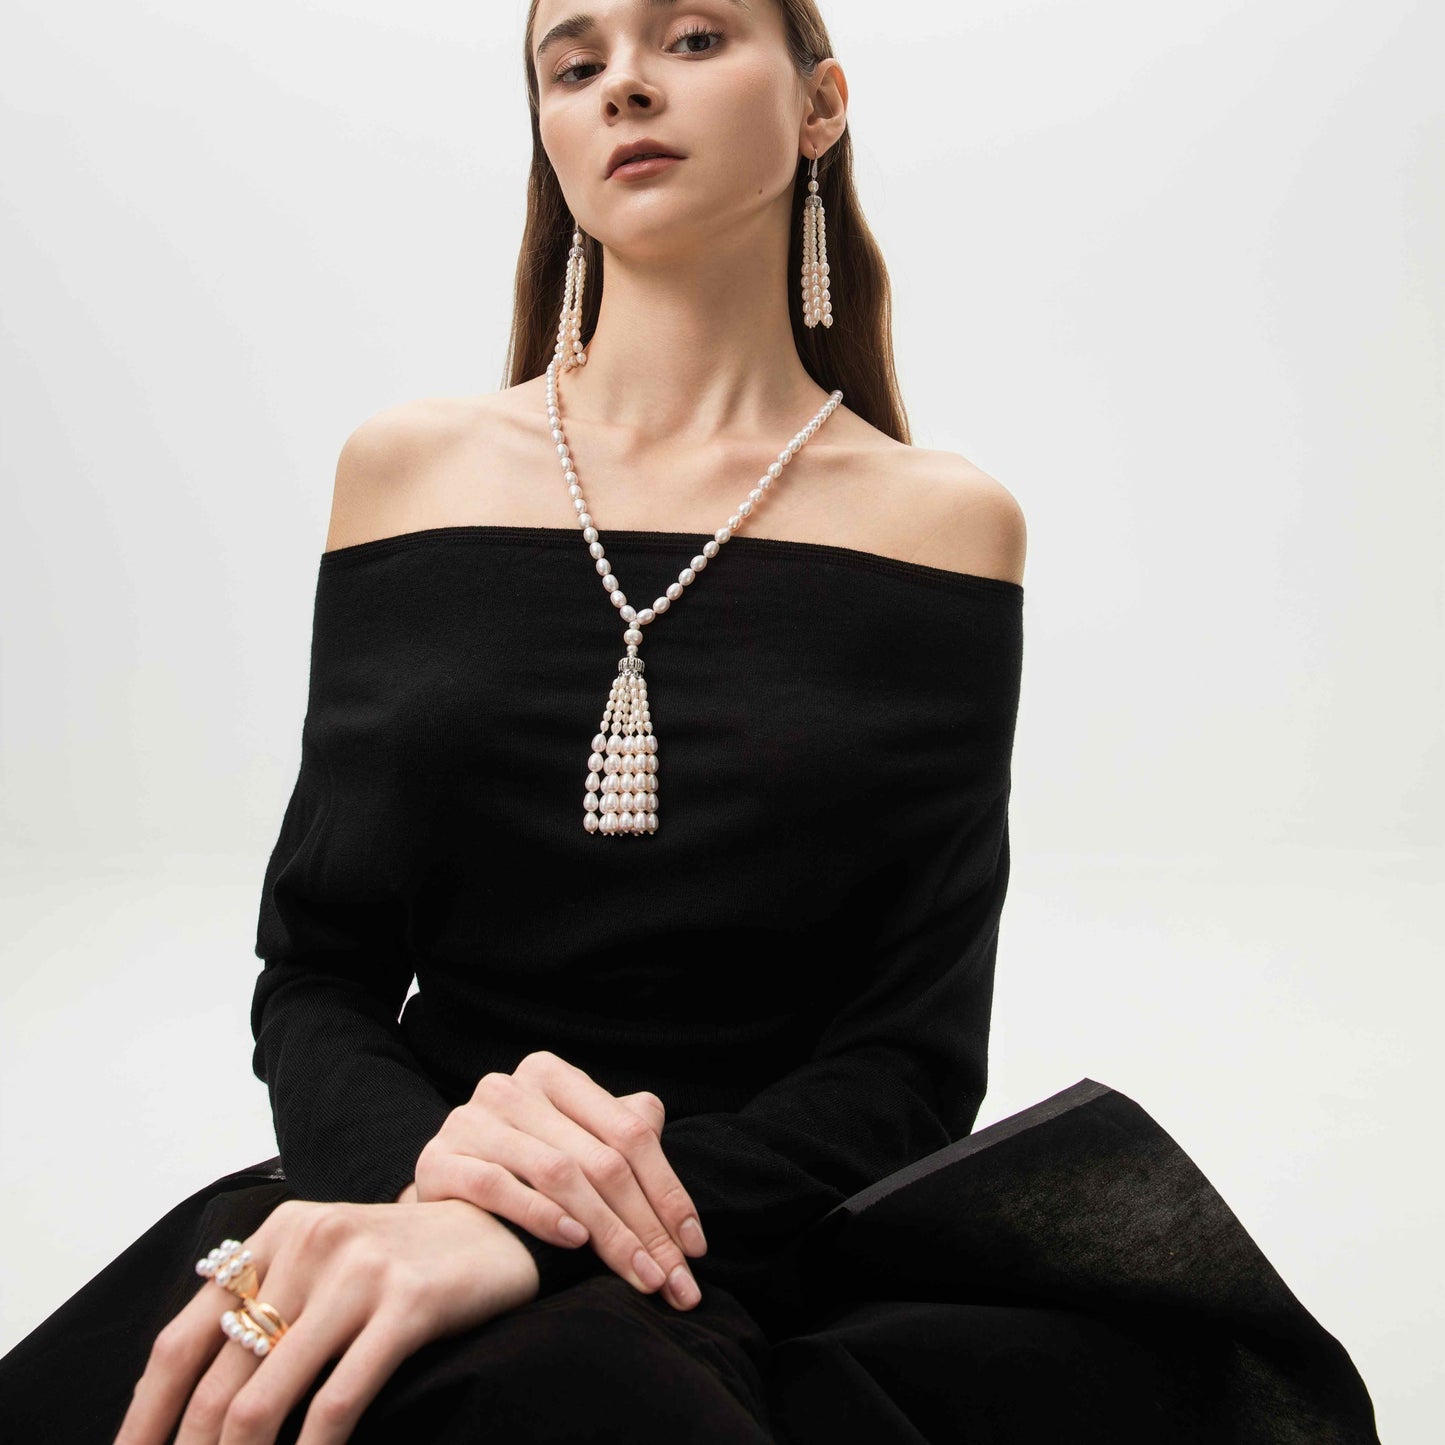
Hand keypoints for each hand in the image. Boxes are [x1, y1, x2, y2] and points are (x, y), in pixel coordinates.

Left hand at [115, 1197, 536, 1444]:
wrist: (498, 1226)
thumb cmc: (400, 1260)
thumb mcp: (325, 1259)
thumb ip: (265, 1303)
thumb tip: (183, 1405)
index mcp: (278, 1232)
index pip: (182, 1338)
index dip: (144, 1416)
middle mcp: (310, 1243)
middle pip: (216, 1380)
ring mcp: (359, 1272)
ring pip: (265, 1399)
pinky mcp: (407, 1303)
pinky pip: (338, 1402)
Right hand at [413, 1050, 707, 1310]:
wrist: (443, 1191)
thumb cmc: (523, 1165)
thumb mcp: (574, 1137)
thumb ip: (617, 1128)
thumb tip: (656, 1119)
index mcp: (551, 1073)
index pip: (629, 1132)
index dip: (668, 1190)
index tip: (694, 1246)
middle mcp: (510, 1087)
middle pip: (600, 1159)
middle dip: (645, 1226)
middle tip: (673, 1278)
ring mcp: (470, 1120)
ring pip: (558, 1174)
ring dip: (607, 1231)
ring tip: (638, 1272)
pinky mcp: (438, 1159)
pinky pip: (498, 1187)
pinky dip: (541, 1216)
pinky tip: (574, 1242)